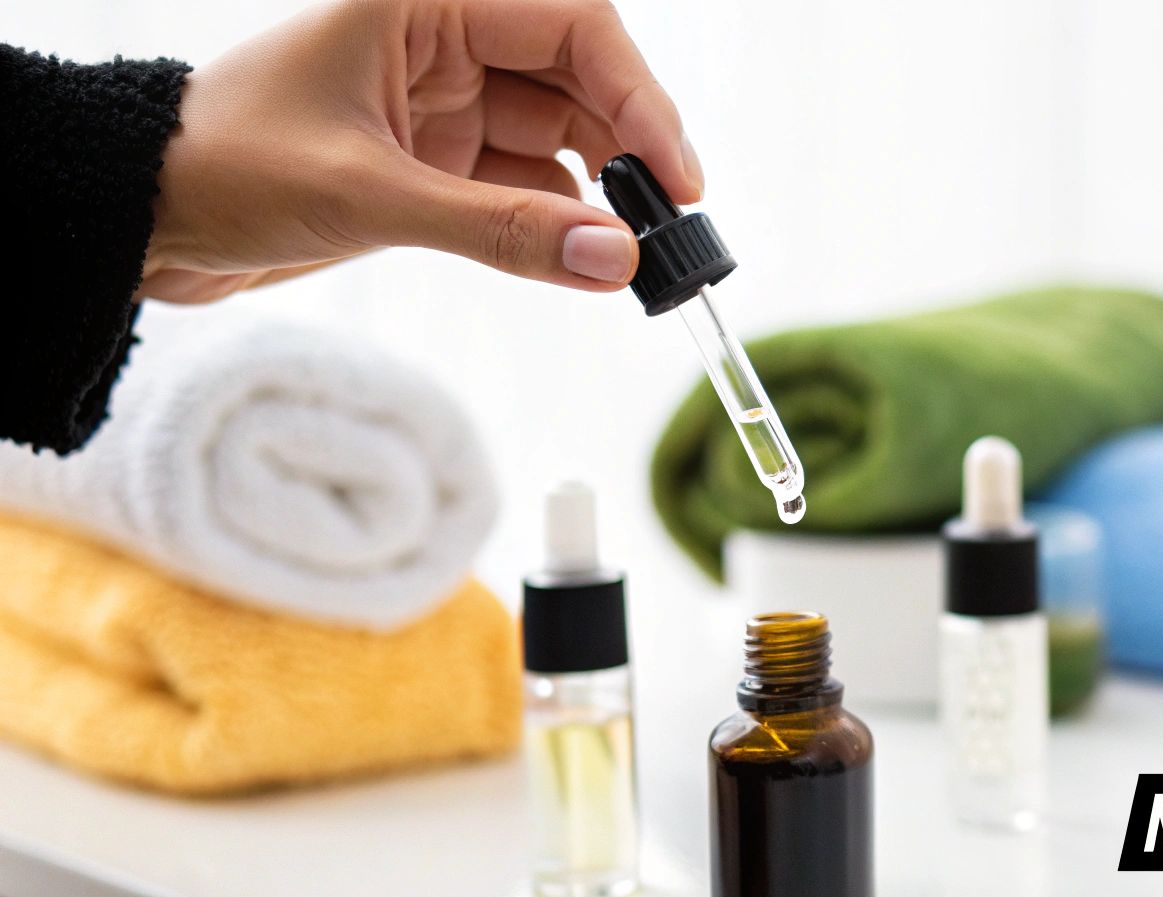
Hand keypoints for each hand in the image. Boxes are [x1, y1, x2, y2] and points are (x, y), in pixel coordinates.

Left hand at [141, 0, 699, 302]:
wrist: (140, 218)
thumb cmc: (223, 166)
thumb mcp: (368, 196)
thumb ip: (499, 229)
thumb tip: (612, 258)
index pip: (570, 25)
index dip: (638, 95)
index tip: (675, 175)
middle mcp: (443, 41)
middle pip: (580, 79)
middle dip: (632, 147)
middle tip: (672, 225)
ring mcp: (443, 104)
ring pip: (561, 136)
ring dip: (603, 192)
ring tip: (640, 252)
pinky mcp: (437, 164)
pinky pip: (526, 186)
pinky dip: (560, 223)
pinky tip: (587, 258)